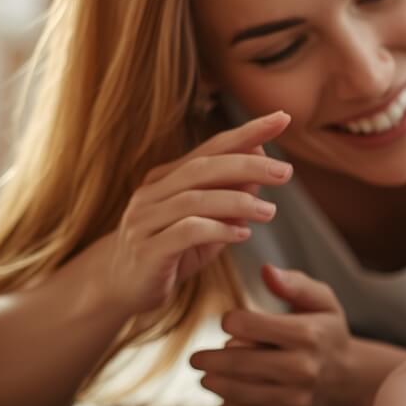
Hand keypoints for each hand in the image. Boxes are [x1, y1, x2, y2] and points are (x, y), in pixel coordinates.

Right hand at [103, 112, 293, 316]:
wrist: (119, 287)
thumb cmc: (171, 251)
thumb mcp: (206, 223)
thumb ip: (230, 197)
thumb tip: (263, 168)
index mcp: (168, 178)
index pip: (212, 148)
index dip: (247, 132)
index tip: (283, 117)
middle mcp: (153, 192)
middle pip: (202, 168)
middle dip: (247, 165)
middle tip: (285, 171)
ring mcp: (145, 220)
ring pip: (194, 200)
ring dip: (237, 203)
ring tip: (270, 212)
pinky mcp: (147, 250)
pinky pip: (184, 233)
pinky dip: (217, 230)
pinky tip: (243, 235)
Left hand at [191, 264, 353, 405]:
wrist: (350, 379)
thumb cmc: (328, 332)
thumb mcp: (321, 300)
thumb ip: (294, 283)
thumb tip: (266, 270)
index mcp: (306, 334)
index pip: (247, 325)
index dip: (231, 320)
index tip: (228, 321)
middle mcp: (301, 367)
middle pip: (238, 362)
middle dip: (209, 359)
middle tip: (195, 359)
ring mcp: (295, 396)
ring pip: (239, 390)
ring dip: (215, 382)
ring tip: (205, 376)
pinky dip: (230, 402)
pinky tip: (224, 392)